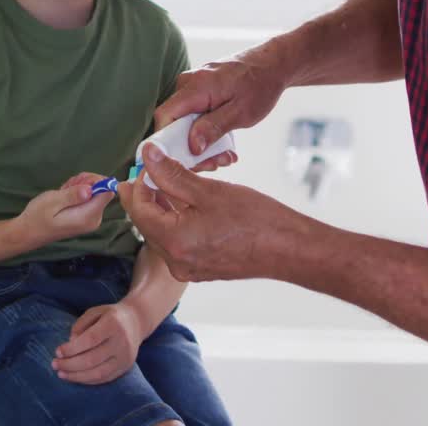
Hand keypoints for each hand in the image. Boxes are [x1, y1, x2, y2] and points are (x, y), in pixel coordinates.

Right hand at [17, 172, 113, 244]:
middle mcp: (95, 219)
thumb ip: (72, 195)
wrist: (28, 232)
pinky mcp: (86, 217)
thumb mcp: (52, 202)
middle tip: (67, 186)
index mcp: (88, 216)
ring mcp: (92, 219)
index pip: (107, 192)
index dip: (96, 181)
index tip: (79, 181)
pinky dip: (78, 192)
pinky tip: (65, 195)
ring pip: (95, 192)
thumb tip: (90, 189)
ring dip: (80, 186)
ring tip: (63, 191)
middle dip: (86, 182)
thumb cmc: (37, 217)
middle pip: (102, 191)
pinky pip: (89, 199)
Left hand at [52, 302, 143, 384]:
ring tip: (61, 374)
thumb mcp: (95, 312)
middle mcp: (122, 342)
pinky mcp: (125, 367)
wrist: (137, 322)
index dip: (72, 348)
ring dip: (77, 376)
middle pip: (92, 359)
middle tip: (54, 364)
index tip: (57, 351)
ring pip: (98, 373)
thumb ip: (81, 324)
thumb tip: (71, 342)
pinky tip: (75, 377)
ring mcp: (125, 357)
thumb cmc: (111, 316)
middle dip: (70, 364)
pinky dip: (87, 380)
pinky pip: (104, 379)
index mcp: (113, 324)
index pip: (90, 340)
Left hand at [120, 143, 305, 281]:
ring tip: (167, 182)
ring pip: (162, 233)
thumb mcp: (208, 190)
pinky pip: (177, 242)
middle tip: (150, 170)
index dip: (139, 184)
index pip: (139, 210)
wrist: (288, 249)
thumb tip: (149, 157)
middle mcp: (176, 261)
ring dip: (162, 207)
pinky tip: (185, 203)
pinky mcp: (200, 269)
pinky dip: (176, 221)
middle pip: (147, 223)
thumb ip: (172, 174)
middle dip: (147, 195)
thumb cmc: (255, 220)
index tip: (146, 164)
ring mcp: (188, 268)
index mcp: (174, 241)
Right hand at [154, 42, 288, 156]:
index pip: (164, 116)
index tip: (187, 160)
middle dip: (191, 149)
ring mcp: (191, 86)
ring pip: (183, 123)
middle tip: (215, 163)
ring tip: (224, 155)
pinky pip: (192, 116)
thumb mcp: (241, 112)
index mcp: (195, 86)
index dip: (167, 142)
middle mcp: (187, 83)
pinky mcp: (198, 92)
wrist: (272, 64)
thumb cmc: (260, 85)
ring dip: (200, 143)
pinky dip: (204, 132)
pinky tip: (222, 144)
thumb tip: (192, 146)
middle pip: (173, 123)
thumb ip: (214, 127)